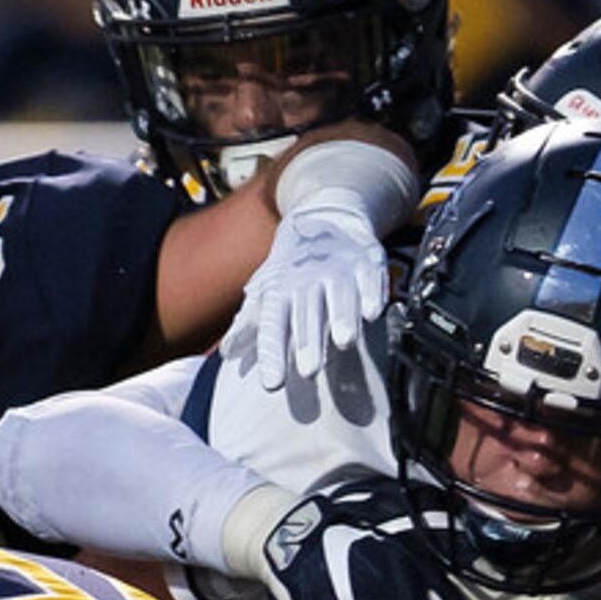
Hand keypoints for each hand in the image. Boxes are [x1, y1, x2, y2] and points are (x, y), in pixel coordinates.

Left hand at [240, 137, 418, 388]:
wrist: (325, 215)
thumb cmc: (293, 264)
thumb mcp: (268, 288)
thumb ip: (250, 322)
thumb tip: (226, 353)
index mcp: (281, 289)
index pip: (273, 325)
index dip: (272, 354)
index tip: (272, 385)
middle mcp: (308, 279)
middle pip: (307, 314)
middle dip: (308, 341)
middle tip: (308, 371)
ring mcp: (339, 268)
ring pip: (340, 295)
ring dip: (342, 317)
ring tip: (344, 342)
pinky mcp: (367, 261)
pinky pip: (370, 278)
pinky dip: (373, 294)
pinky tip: (374, 313)